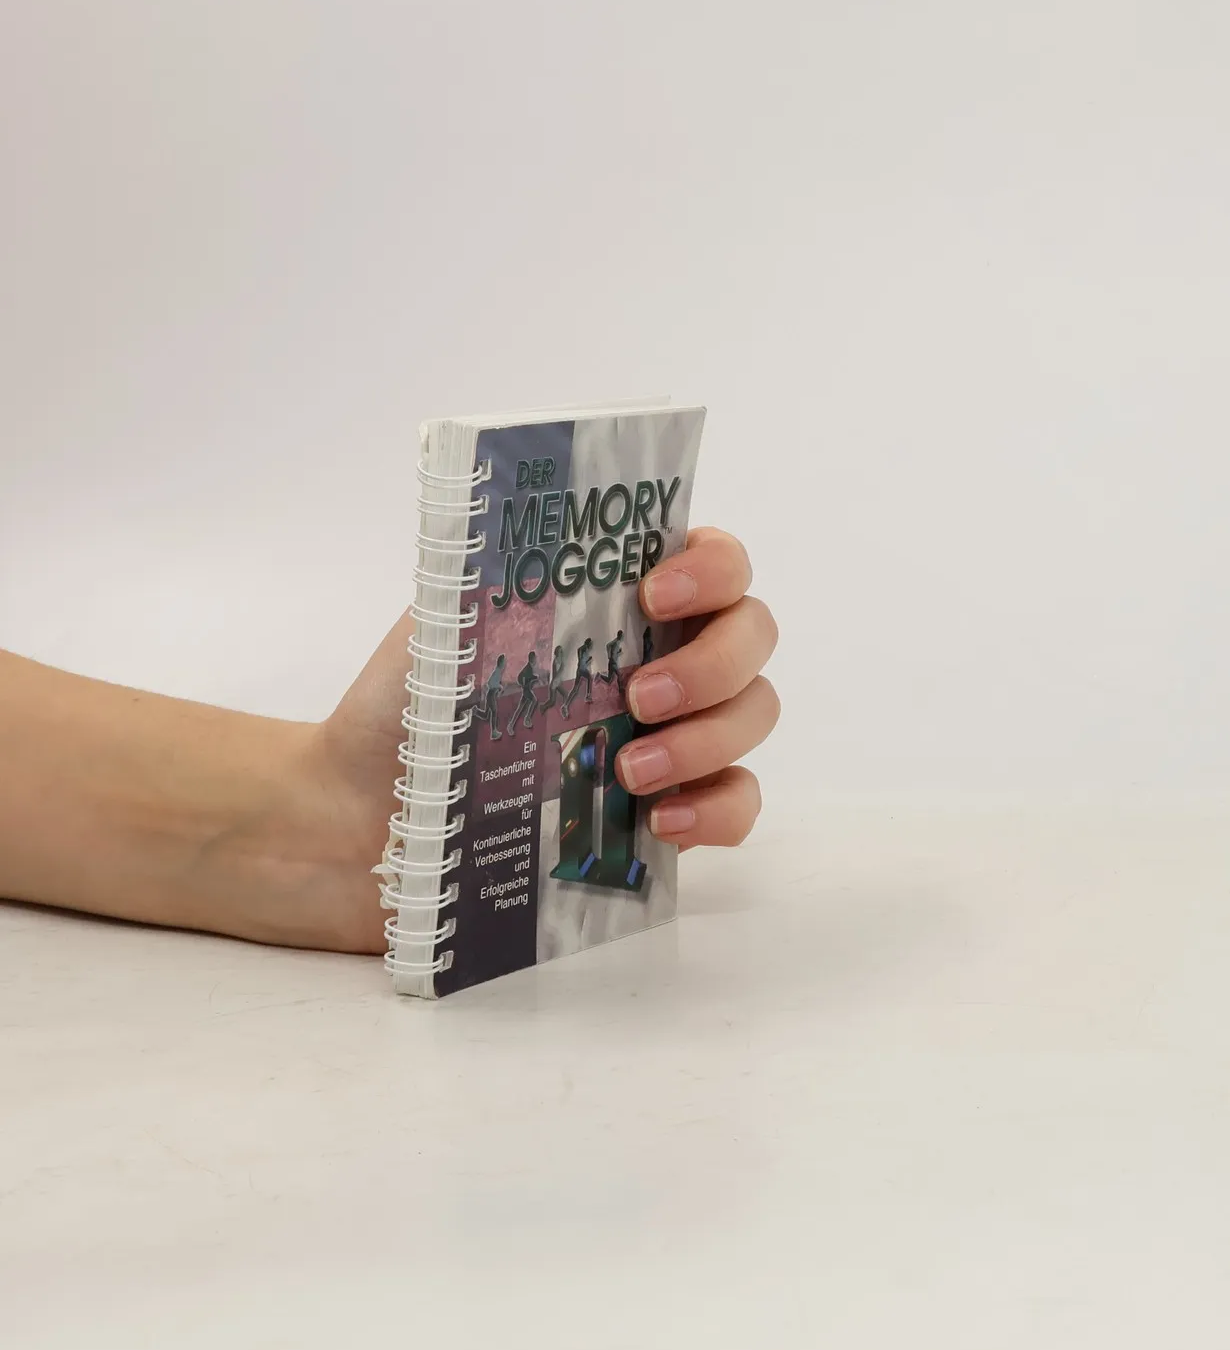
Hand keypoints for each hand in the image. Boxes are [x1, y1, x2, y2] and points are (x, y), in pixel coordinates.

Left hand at [318, 527, 776, 949]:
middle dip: (712, 664)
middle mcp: (663, 654)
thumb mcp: (449, 622)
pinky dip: (718, 809)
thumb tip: (553, 528)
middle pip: (754, 634)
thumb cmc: (403, 708)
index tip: (653, 595)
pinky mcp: (669, 809)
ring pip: (755, 714)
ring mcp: (674, 735)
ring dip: (708, 739)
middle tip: (636, 699)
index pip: (715, 558)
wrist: (354, 821)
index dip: (709, 569)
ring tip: (627, 774)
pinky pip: (740, 802)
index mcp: (619, 597)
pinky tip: (662, 822)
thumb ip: (513, 576)